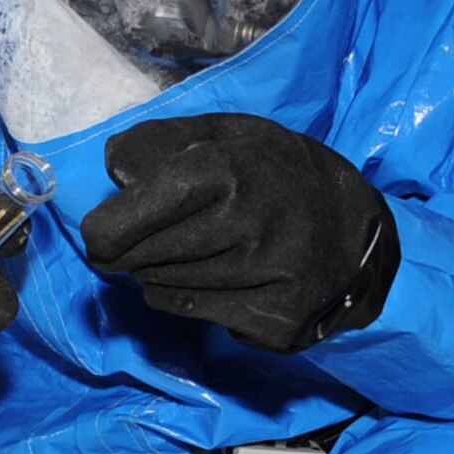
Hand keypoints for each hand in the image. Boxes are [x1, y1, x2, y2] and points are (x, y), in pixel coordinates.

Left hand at [83, 113, 397, 352]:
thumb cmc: (278, 176)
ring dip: (153, 273)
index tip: (96, 235)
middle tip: (117, 251)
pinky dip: (178, 297)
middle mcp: (249, 224)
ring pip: (166, 285)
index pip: (144, 206)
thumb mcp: (230, 135)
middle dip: (123, 254)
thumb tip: (114, 169)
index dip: (108, 226)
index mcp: (232, 168)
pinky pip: (194, 311)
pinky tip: (192, 280)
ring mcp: (265, 276)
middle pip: (147, 254)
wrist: (356, 234)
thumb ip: (166, 143)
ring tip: (168, 257)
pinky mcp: (274, 318)